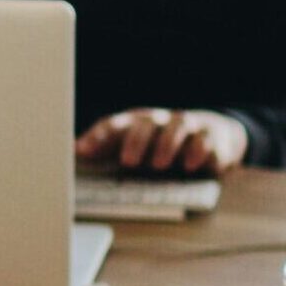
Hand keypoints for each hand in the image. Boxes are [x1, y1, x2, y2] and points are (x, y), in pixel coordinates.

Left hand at [75, 108, 247, 178]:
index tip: (80, 151)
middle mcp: (160, 121)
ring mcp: (187, 126)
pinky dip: (199, 151)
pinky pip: (206, 139)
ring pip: (177, 126)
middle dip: (135, 141)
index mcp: (136, 123)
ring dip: (167, 144)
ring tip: (159, 165)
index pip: (113, 125)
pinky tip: (192, 165)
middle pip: (146, 123)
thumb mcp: (135, 146)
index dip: (97, 137)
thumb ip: (106, 150)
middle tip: (128, 161)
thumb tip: (71, 153)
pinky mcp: (211, 135)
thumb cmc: (163, 144)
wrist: (213, 134)